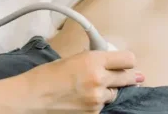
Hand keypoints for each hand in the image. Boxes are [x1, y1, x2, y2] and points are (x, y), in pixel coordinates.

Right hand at [20, 50, 142, 111]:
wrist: (32, 98)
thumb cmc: (46, 76)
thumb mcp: (71, 59)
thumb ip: (92, 60)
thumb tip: (106, 62)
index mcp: (93, 60)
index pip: (128, 59)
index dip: (128, 61)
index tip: (128, 63)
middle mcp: (99, 79)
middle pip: (127, 78)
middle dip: (129, 77)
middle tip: (134, 77)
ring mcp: (97, 99)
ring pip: (115, 93)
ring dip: (109, 90)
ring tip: (93, 87)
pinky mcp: (93, 113)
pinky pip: (103, 105)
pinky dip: (97, 102)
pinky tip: (84, 98)